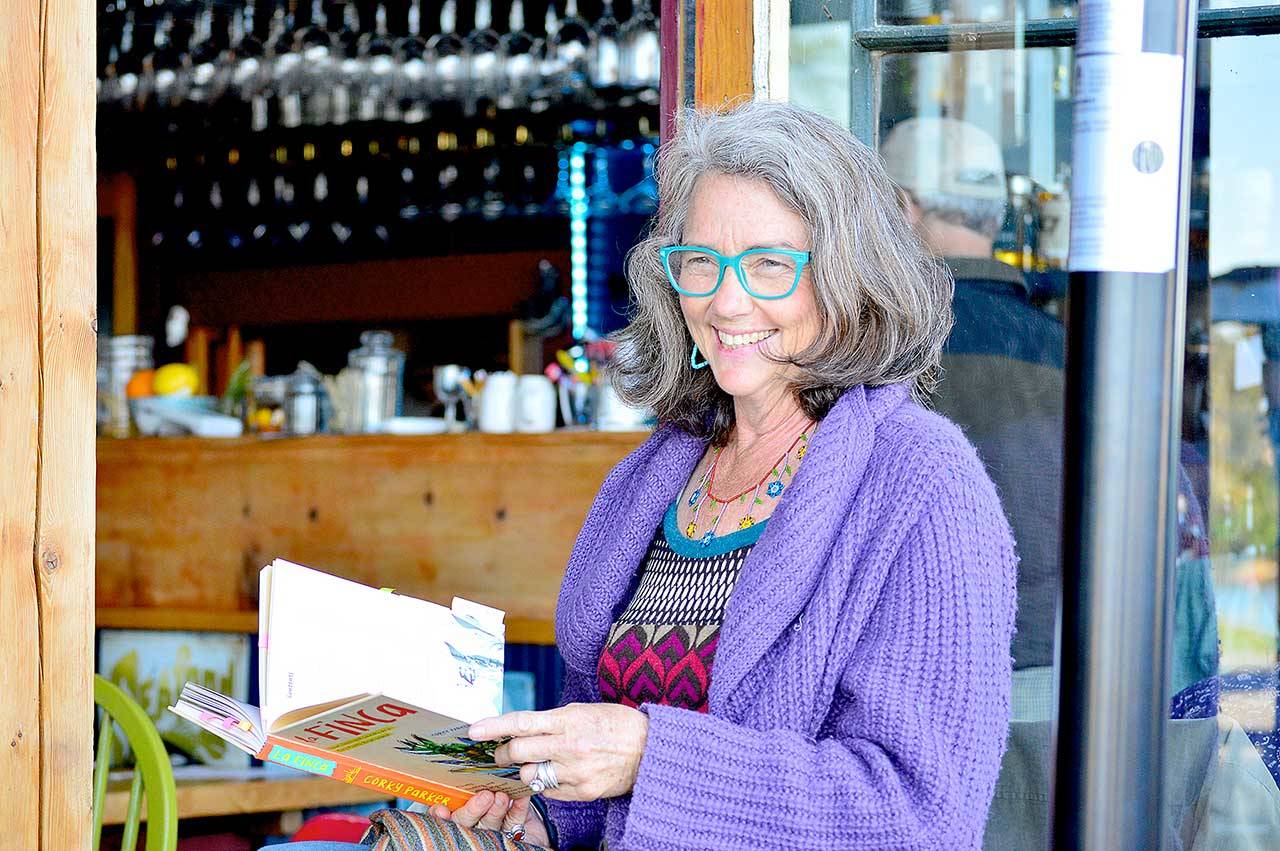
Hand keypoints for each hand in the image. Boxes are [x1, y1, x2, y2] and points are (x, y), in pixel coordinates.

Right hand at [428, 790, 550, 846]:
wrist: (523, 806)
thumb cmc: (493, 788)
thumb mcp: (476, 783)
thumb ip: (466, 781)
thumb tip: (460, 767)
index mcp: (460, 814)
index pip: (447, 816)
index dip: (441, 815)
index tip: (441, 808)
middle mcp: (474, 824)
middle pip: (467, 823)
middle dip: (472, 810)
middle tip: (484, 796)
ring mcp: (492, 831)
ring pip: (490, 824)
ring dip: (495, 811)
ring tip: (501, 797)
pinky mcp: (513, 832)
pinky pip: (514, 821)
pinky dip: (518, 808)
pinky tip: (521, 796)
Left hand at [469, 703, 648, 801]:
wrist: (649, 749)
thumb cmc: (615, 724)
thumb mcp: (583, 711)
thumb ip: (553, 720)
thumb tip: (522, 728)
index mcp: (569, 720)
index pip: (522, 723)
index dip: (494, 727)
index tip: (472, 730)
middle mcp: (570, 746)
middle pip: (518, 752)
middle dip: (503, 753)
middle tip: (501, 752)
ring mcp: (576, 772)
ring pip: (529, 775)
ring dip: (525, 770)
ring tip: (536, 763)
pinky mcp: (582, 792)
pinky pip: (548, 792)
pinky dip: (545, 783)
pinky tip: (555, 774)